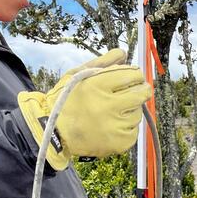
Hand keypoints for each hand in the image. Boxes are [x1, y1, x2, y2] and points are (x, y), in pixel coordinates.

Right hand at [17, 50, 151, 170]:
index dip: (136, 75)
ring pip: (138, 113)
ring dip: (132, 110)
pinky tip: (114, 125)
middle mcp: (106, 107)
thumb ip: (103, 62)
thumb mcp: (78, 74)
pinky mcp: (119, 143)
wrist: (55, 133)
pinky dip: (128, 127)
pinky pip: (134, 131)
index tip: (135, 77)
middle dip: (141, 90)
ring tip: (116, 111)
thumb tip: (124, 53)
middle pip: (140, 94)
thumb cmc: (66, 100)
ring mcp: (114, 127)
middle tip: (137, 91)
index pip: (132, 75)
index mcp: (96, 86)